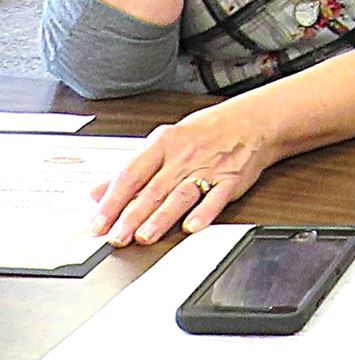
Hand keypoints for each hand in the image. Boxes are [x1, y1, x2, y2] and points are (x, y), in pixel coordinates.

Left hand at [93, 107, 273, 245]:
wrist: (252, 122)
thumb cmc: (206, 132)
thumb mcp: (164, 142)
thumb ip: (131, 170)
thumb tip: (97, 193)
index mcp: (163, 144)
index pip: (130, 174)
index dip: (112, 200)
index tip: (98, 222)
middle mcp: (183, 157)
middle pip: (153, 189)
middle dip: (132, 216)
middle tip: (117, 237)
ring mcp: (208, 169)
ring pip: (180, 195)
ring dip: (162, 217)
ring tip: (145, 236)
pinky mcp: (230, 180)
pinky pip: (216, 198)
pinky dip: (204, 213)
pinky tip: (192, 226)